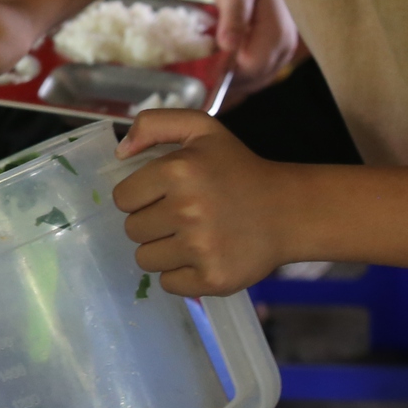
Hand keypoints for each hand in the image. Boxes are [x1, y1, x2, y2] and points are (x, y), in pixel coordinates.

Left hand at [112, 109, 301, 295]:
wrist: (289, 211)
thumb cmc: (238, 169)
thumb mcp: (201, 129)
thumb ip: (154, 124)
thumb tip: (118, 153)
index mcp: (177, 171)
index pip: (122, 198)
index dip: (140, 196)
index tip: (164, 194)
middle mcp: (187, 210)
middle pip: (132, 230)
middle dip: (151, 222)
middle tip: (182, 215)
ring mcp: (201, 248)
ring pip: (145, 259)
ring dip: (162, 250)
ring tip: (192, 236)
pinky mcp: (213, 278)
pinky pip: (168, 283)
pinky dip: (180, 274)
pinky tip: (203, 256)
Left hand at [211, 0, 299, 95]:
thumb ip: (234, 16)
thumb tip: (228, 46)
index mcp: (276, 33)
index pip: (251, 67)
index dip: (227, 71)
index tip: (205, 69)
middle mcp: (285, 47)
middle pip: (254, 78)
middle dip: (229, 80)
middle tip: (202, 75)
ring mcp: (284, 53)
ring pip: (257, 80)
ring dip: (234, 81)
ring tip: (210, 75)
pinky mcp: (278, 55)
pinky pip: (259, 75)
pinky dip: (241, 78)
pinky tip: (223, 73)